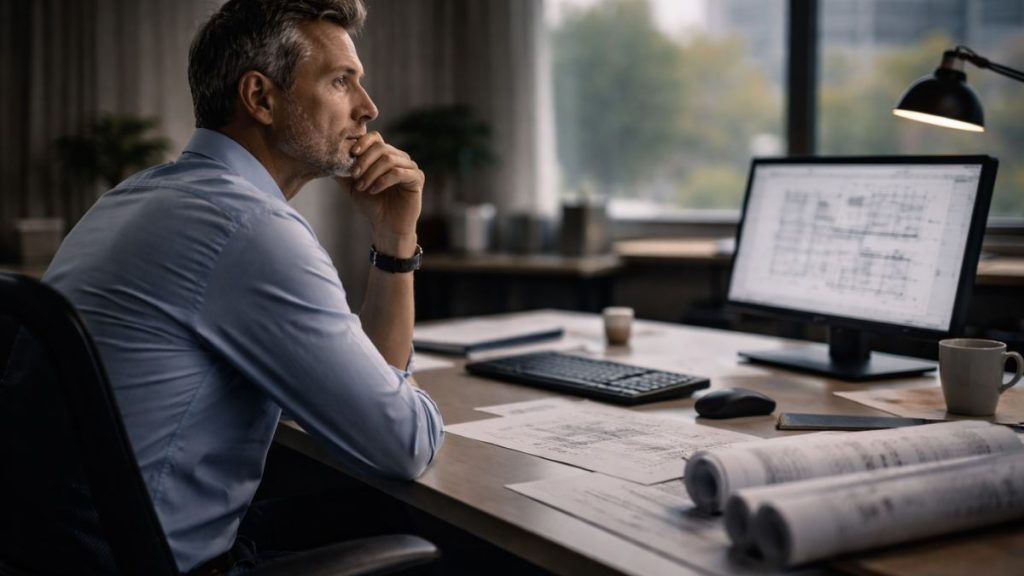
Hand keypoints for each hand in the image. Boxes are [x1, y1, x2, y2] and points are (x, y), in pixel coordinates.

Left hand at [337, 131, 423, 254]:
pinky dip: (383, 181)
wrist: (386, 226)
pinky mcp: (417, 178)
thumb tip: (324, 158)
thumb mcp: (352, 186)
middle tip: (354, 176)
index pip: (375, 138)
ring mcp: (410, 166)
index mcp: (386, 155)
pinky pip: (398, 173)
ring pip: (389, 159)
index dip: (363, 142)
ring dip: (371, 173)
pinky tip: (373, 191)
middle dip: (364, 161)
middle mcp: (400, 157)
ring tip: (362, 187)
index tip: (351, 154)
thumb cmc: (371, 204)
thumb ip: (342, 172)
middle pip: (381, 147)